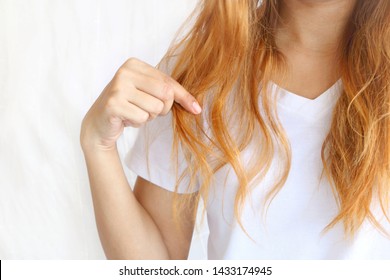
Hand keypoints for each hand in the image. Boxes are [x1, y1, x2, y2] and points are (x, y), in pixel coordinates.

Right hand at [80, 58, 200, 150]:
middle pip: (165, 93)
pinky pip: (142, 118)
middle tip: (148, 110)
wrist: (99, 122)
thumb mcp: (149, 94)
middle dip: (163, 108)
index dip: (184, 97)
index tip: (196, 109)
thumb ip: (170, 94)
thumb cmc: (129, 106)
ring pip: (155, 108)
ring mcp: (117, 87)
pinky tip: (126, 118)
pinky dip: (138, 123)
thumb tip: (197, 107)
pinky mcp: (113, 104)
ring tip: (134, 112)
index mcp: (135, 64)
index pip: (168, 81)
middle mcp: (125, 71)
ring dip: (149, 117)